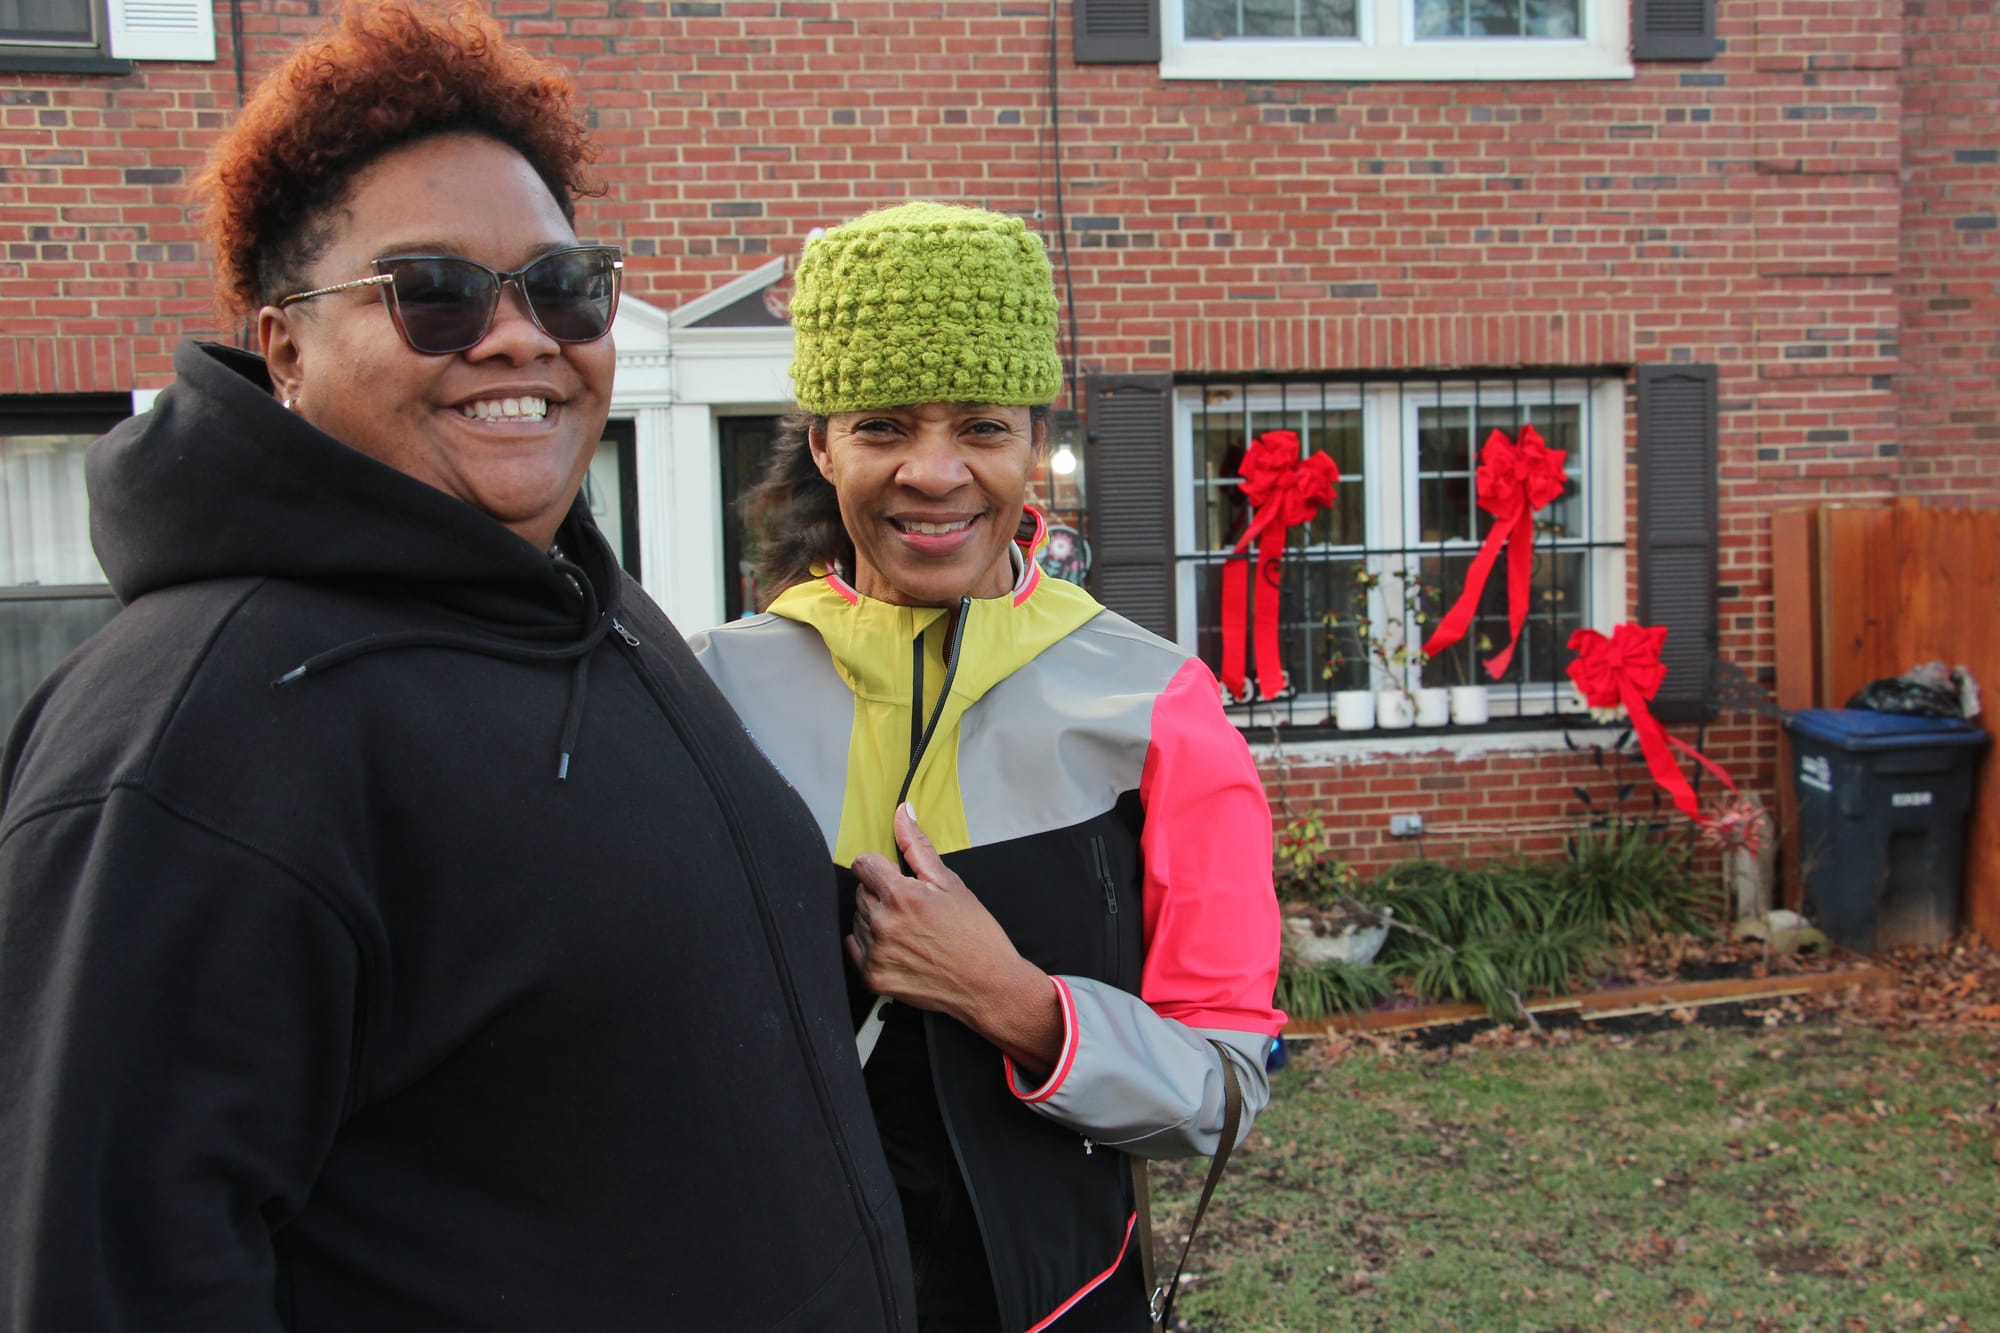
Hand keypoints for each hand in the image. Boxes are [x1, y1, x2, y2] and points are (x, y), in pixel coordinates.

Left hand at [848, 804, 1062, 1071]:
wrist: (989, 986)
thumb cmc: (976, 935)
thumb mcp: (951, 884)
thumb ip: (918, 847)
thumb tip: (903, 813)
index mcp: (901, 896)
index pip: (863, 865)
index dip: (880, 868)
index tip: (895, 879)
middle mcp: (883, 924)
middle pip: (861, 892)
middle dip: (882, 894)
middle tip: (914, 910)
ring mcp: (876, 953)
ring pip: (859, 919)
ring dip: (877, 920)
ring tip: (911, 932)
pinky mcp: (873, 977)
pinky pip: (855, 947)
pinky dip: (872, 945)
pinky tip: (900, 948)